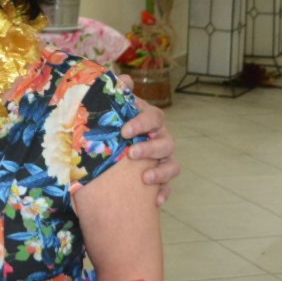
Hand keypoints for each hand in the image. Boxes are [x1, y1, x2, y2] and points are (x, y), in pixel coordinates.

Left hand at [118, 93, 179, 207]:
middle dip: (150, 148)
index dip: (142, 123)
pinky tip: (155, 200)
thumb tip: (124, 79)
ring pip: (173, 164)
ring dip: (160, 172)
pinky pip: (168, 187)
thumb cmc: (112, 128)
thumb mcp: (112, 112)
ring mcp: (163, 160)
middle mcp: (160, 139)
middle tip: (131, 154)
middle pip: (167, 142)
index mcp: (149, 121)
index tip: (124, 132)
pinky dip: (163, 193)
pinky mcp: (161, 180)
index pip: (155, 117)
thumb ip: (117, 96)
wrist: (109, 153)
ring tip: (144, 179)